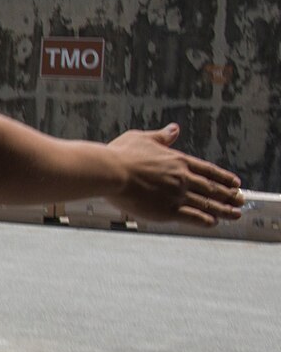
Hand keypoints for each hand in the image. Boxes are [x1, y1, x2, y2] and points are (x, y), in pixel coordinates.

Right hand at [107, 123, 243, 226]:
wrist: (110, 172)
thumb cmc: (121, 154)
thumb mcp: (142, 138)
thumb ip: (161, 136)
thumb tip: (174, 129)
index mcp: (178, 161)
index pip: (208, 170)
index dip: (224, 177)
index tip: (236, 183)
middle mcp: (183, 178)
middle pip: (213, 188)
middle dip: (230, 195)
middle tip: (242, 200)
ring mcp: (177, 195)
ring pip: (208, 204)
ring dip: (224, 210)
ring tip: (236, 214)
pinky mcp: (168, 210)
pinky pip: (193, 217)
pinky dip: (205, 220)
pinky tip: (213, 222)